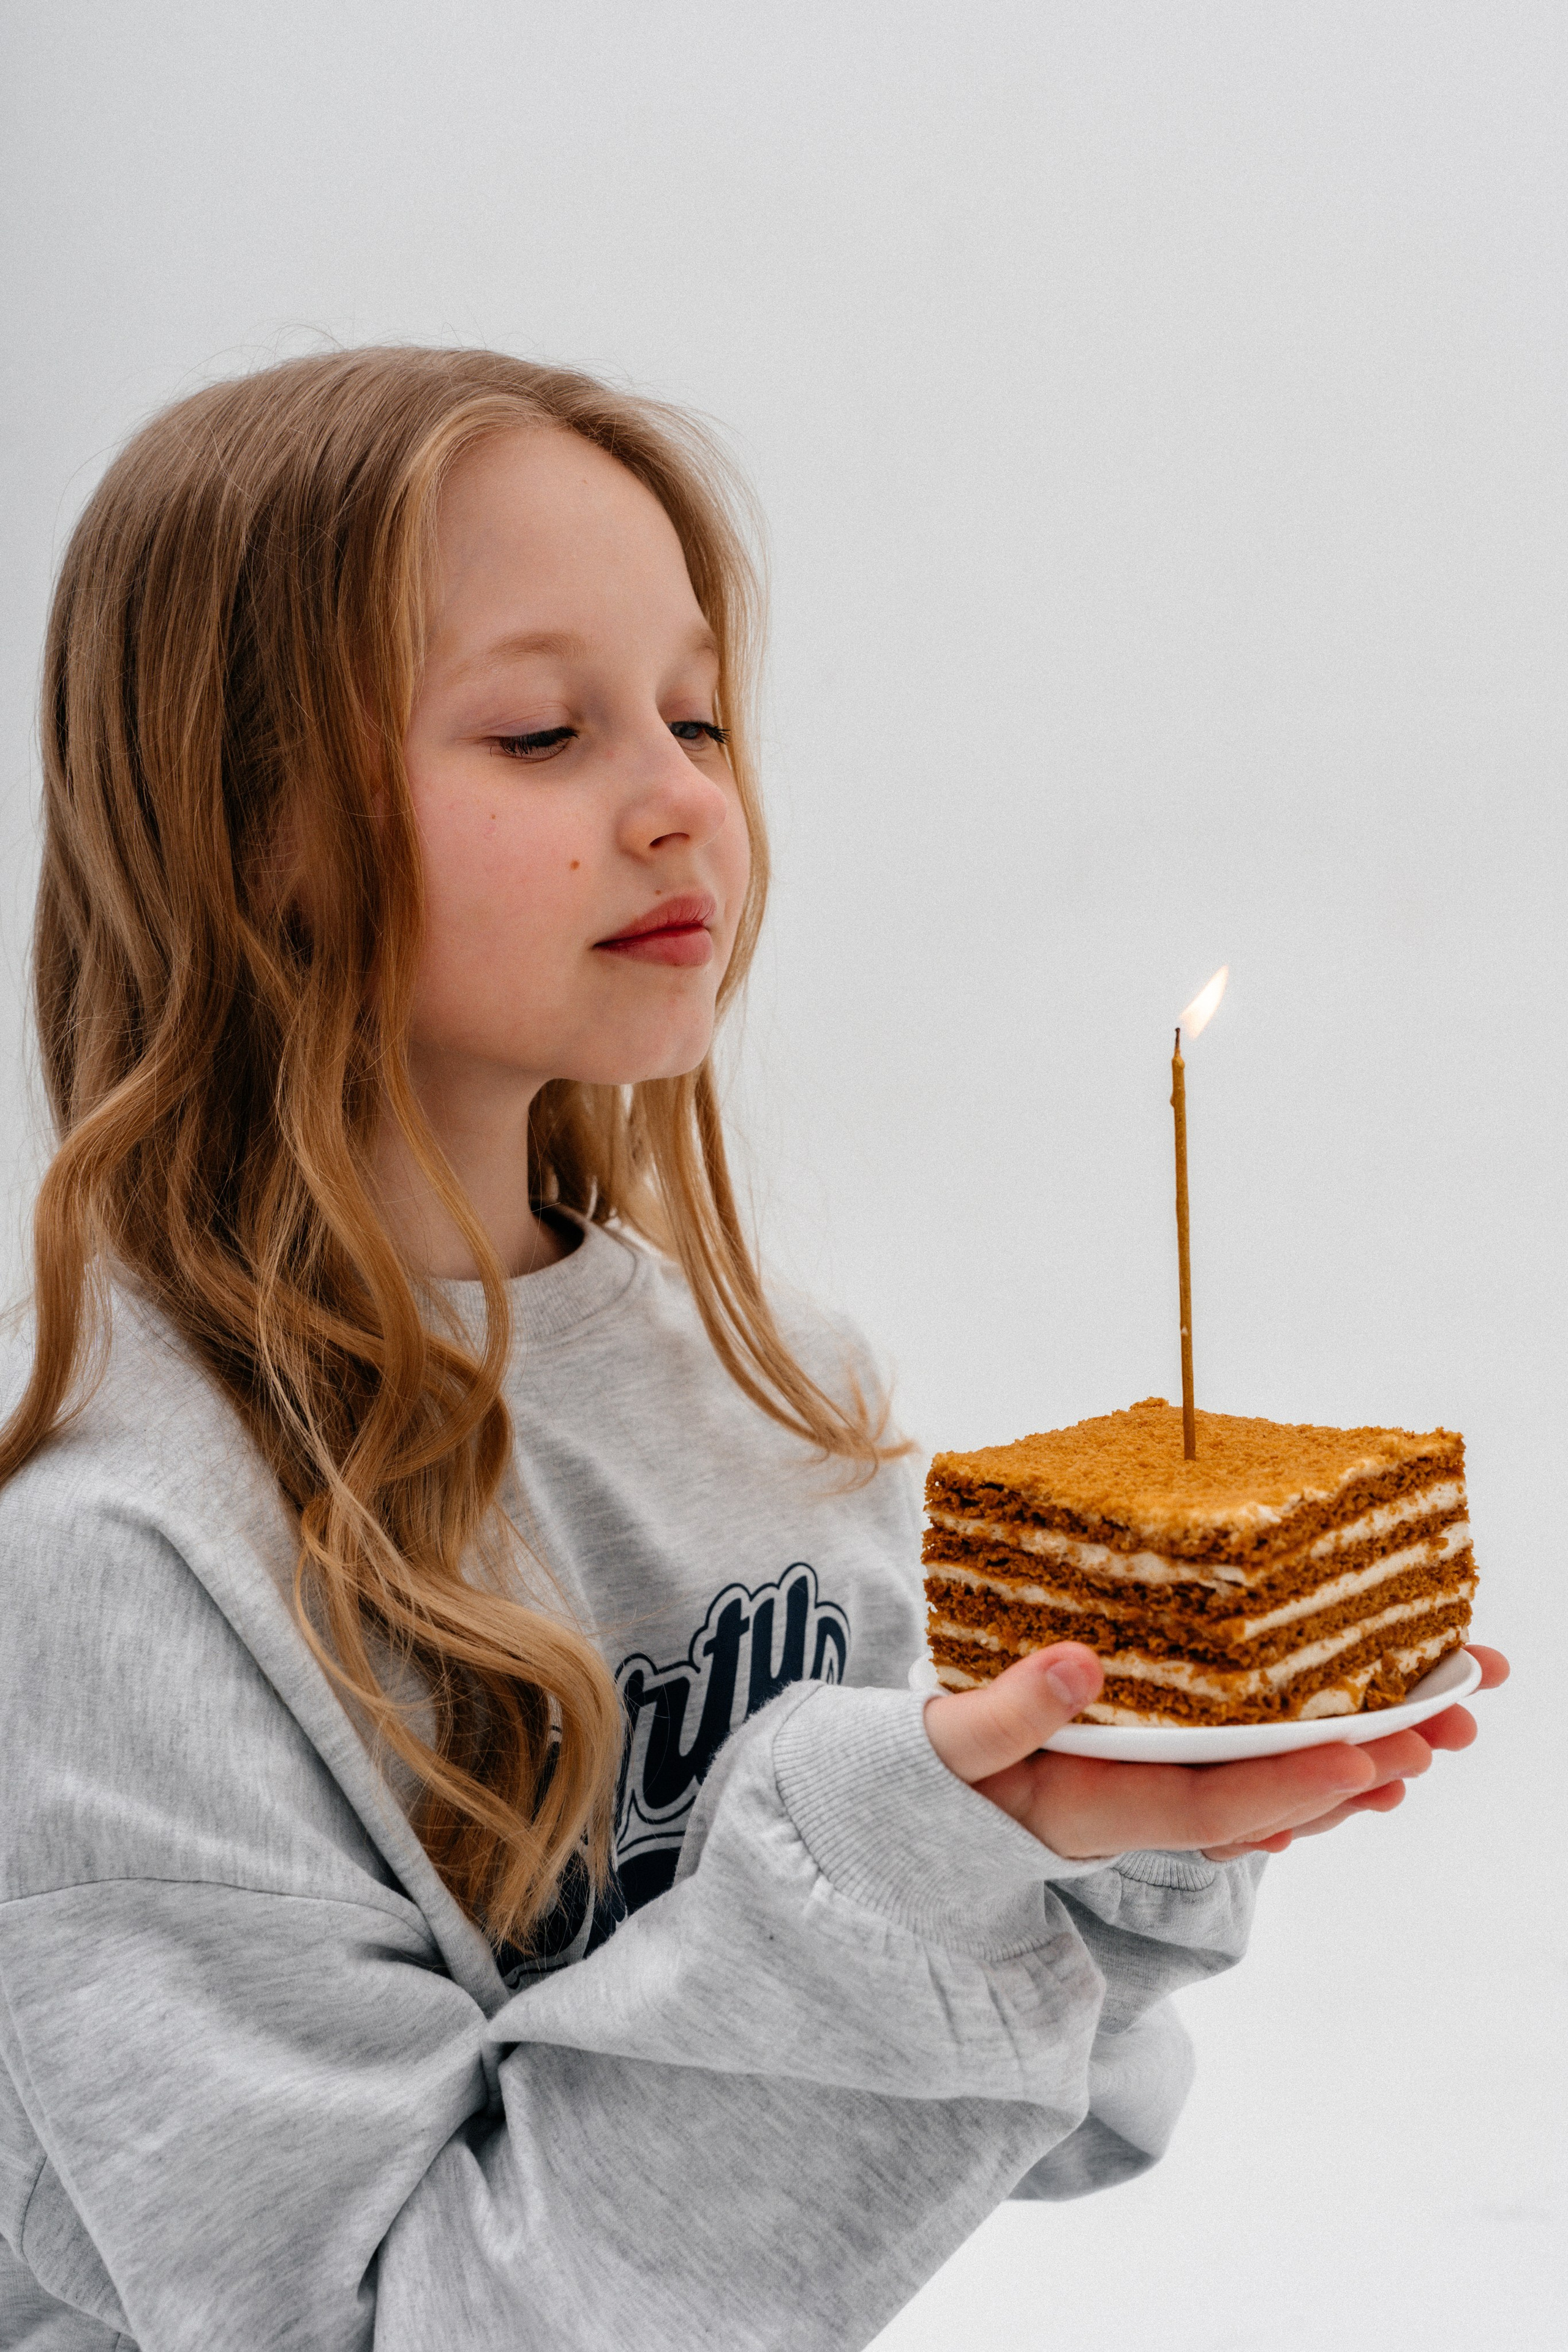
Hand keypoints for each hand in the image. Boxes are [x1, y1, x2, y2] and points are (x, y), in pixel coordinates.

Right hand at [923, 1643, 1509, 1862]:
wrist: (876, 1832)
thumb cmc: (904, 1783)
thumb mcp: (943, 1744)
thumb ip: (1008, 1712)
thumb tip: (1081, 1664)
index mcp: (1087, 1809)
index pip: (1207, 1804)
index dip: (1291, 1783)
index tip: (1369, 1758)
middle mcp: (1125, 1818)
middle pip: (1259, 1804)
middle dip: (1355, 1772)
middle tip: (1445, 1730)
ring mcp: (1131, 1808)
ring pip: (1257, 1799)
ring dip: (1344, 1775)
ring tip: (1427, 1742)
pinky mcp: (1129, 1788)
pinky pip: (1229, 1791)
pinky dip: (1294, 1779)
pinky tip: (1346, 1772)